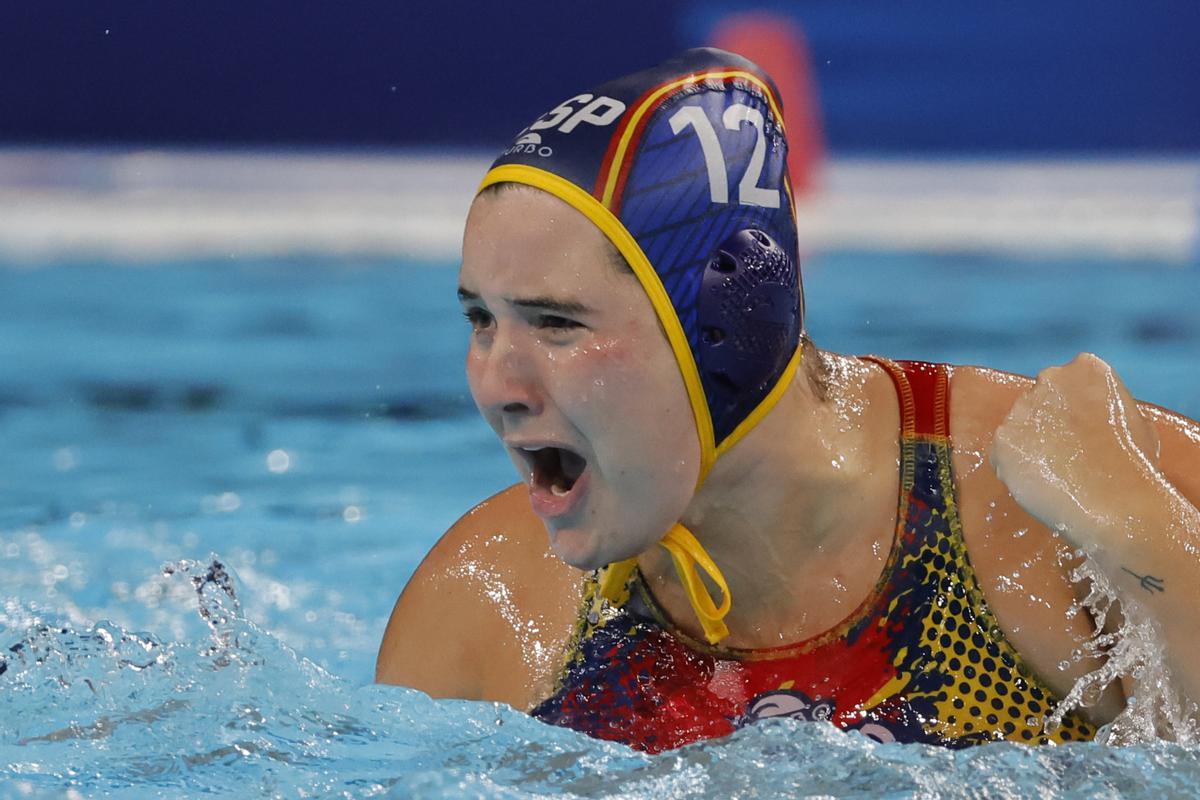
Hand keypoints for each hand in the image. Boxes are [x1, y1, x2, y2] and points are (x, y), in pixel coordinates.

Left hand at [990, 353, 1161, 551]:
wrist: (1117, 501)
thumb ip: (1104, 407)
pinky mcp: (1003, 437)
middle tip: (1066, 454)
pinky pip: (1002, 454)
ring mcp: (1023, 408)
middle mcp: (1050, 379)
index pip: (1066, 383)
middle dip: (1047, 424)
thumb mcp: (1135, 421)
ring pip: (1018, 428)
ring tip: (1055, 473)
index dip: (1072, 411)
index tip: (1082, 432)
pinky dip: (1015, 469)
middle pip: (1039, 401)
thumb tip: (1093, 418)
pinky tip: (1039, 482)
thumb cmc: (1136, 466)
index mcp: (1087, 368)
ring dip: (1029, 446)